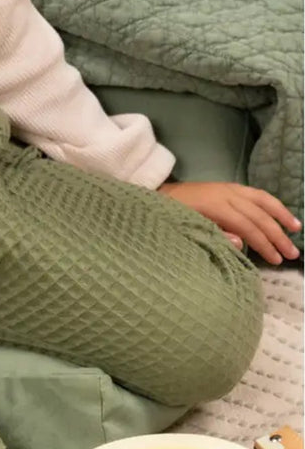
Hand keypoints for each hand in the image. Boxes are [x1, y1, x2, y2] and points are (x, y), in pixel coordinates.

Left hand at [160, 181, 300, 264]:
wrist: (157, 193)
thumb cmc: (168, 216)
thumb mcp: (185, 229)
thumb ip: (212, 236)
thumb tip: (240, 243)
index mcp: (215, 206)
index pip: (247, 227)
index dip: (264, 245)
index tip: (276, 261)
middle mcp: (227, 194)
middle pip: (259, 216)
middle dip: (277, 236)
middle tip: (291, 254)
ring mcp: (229, 188)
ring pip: (262, 201)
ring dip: (281, 215)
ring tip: (296, 230)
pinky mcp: (229, 187)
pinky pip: (256, 194)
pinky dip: (272, 204)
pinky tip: (281, 214)